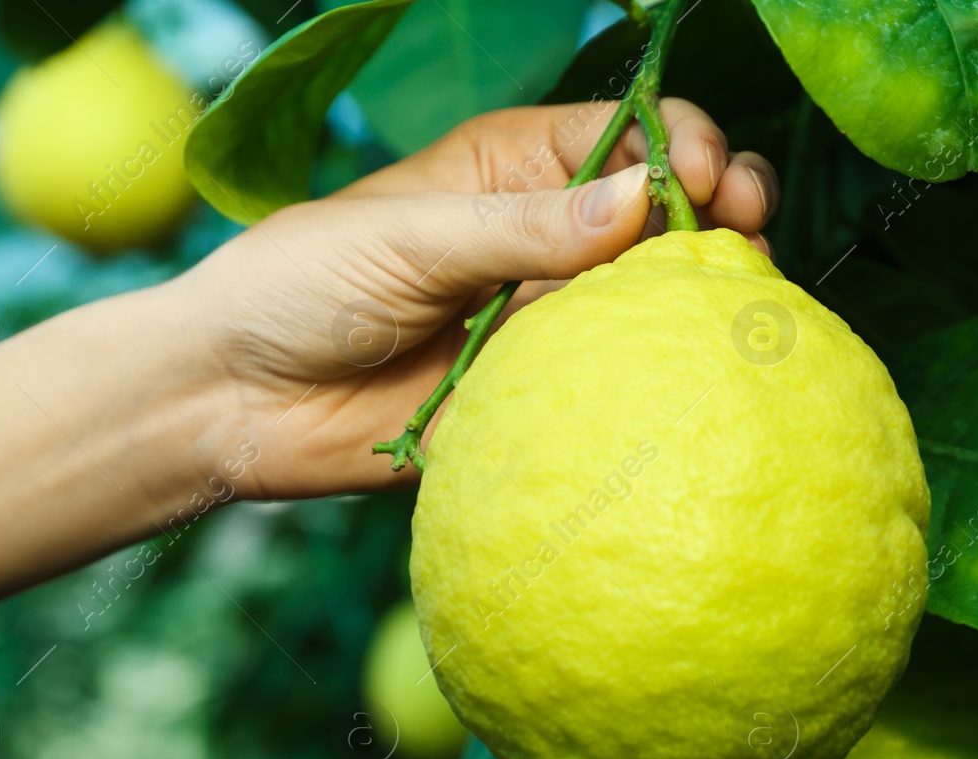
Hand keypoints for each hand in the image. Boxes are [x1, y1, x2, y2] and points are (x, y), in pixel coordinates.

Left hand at [175, 99, 779, 498]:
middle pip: (664, 217)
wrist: (233, 404)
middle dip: (720, 210)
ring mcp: (548, 324)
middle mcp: (545, 242)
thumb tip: (639, 202)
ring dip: (708, 298)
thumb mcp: (408, 237)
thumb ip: (520, 227)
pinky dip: (663, 385)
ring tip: (744, 302)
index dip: (677, 145)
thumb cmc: (298, 287)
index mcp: (511, 173)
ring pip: (656, 305)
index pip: (628, 136)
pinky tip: (699, 382)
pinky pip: (617, 392)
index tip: (695, 179)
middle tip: (743, 230)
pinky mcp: (541, 402)